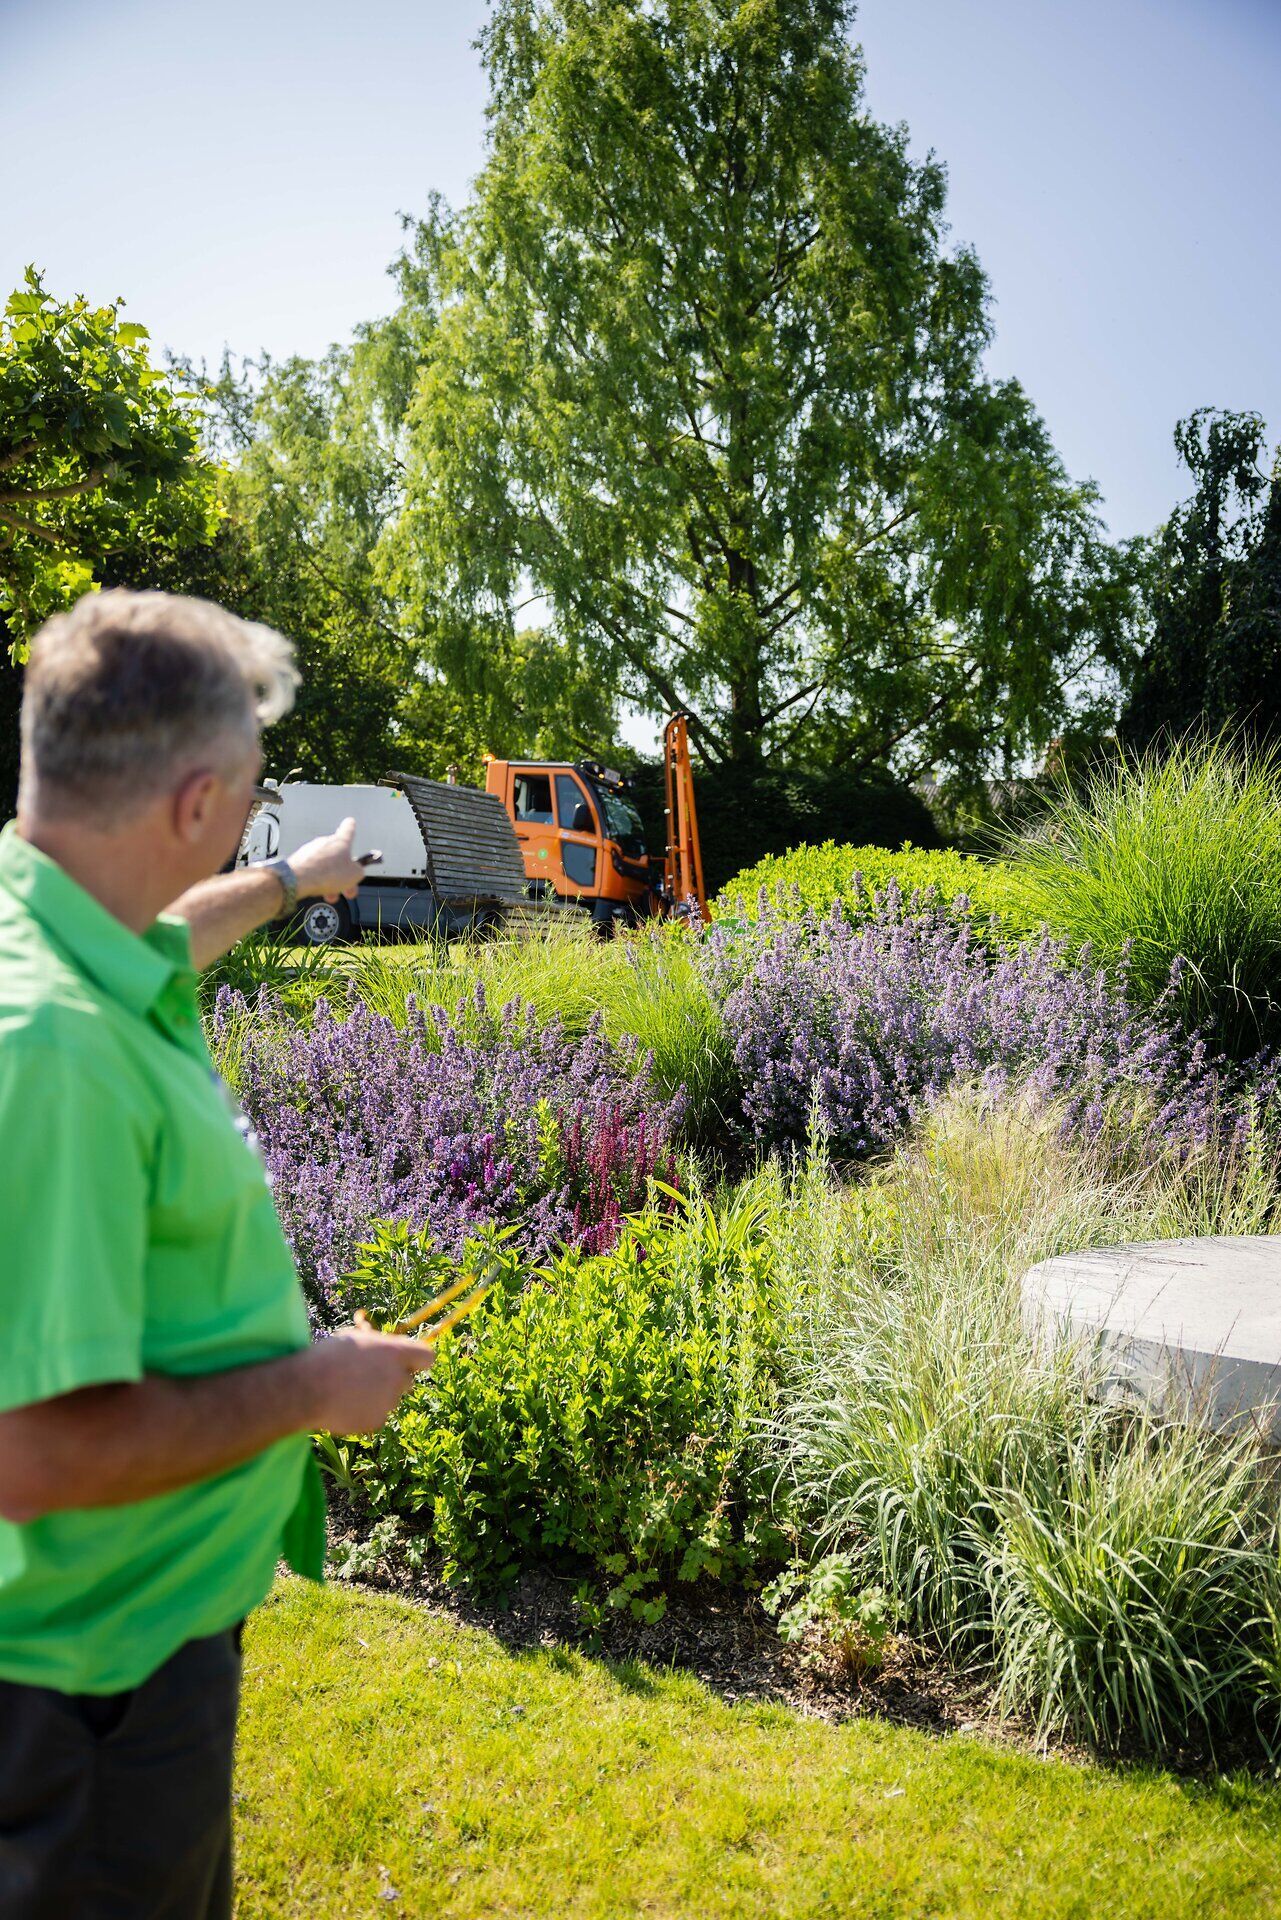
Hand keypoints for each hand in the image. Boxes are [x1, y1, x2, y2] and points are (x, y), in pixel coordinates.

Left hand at [290, 817, 368, 903]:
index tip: (351, 823)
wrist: (299, 879)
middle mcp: (324, 842)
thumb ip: (358, 871)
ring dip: (330, 879)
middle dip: (343, 872)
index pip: (348, 829)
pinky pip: (312, 869)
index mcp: (341, 841)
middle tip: (347, 888)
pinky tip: (317, 889)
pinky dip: (316, 879)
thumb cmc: (327, 873)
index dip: (351, 827)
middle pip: (337, 855)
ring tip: (330, 894)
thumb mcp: (355, 875)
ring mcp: (310, 850)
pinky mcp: (299, 859)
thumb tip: (356, 872)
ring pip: (325, 865)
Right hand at [309, 1322, 434, 1435]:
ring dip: (377, 1396)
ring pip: (390, 1399)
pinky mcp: (377, 1421)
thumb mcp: (352, 1337)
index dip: (416, 1360)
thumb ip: (369, 1337)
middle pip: (408, 1381)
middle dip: (393, 1379)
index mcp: (396, 1352)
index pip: (427, 1357)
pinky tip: (344, 1406)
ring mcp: (389, 1402)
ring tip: (349, 1390)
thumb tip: (368, 1325)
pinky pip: (376, 1416)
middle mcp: (398, 1377)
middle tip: (368, 1376)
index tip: (404, 1361)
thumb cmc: (328, 1356)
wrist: (307, 1388)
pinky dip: (364, 1413)